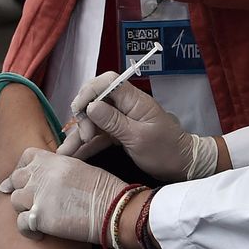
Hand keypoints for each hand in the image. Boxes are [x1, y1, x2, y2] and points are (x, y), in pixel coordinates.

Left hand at [0, 148, 125, 242]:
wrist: (114, 210)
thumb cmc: (105, 191)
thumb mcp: (81, 169)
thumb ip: (59, 169)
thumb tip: (48, 178)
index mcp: (54, 160)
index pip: (27, 157)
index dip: (22, 168)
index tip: (20, 179)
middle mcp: (43, 174)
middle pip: (16, 178)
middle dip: (17, 189)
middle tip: (22, 200)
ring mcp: (39, 195)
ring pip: (15, 200)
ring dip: (23, 209)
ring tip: (35, 218)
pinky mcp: (40, 217)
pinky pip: (20, 223)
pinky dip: (27, 231)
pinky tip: (38, 235)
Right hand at [58, 71, 219, 181]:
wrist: (182, 167)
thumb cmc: (166, 151)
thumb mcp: (139, 138)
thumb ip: (114, 121)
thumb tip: (91, 106)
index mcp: (135, 100)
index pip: (108, 82)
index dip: (89, 91)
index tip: (79, 109)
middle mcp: (126, 106)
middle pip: (95, 99)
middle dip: (83, 116)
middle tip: (83, 136)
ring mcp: (121, 120)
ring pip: (93, 120)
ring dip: (79, 134)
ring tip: (65, 152)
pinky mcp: (118, 134)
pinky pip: (98, 135)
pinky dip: (86, 144)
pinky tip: (73, 155)